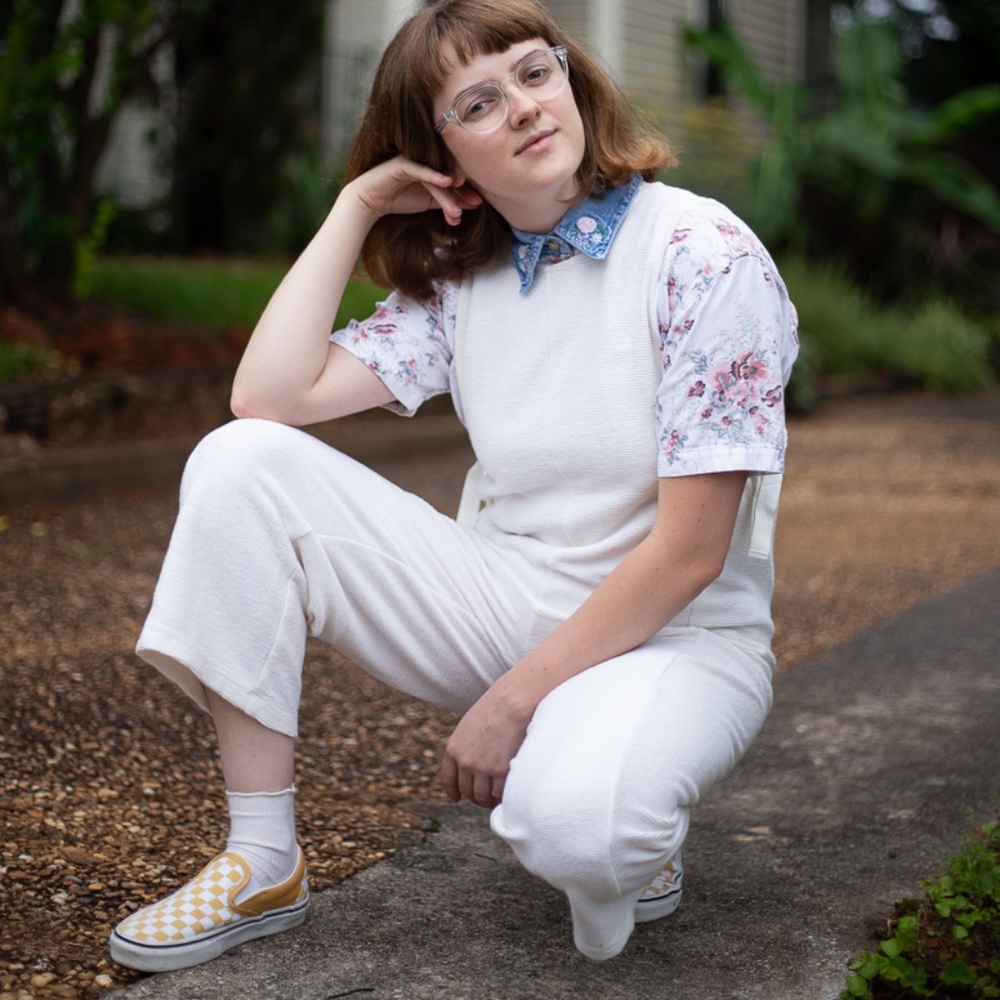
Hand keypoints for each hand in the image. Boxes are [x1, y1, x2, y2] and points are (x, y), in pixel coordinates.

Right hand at [347, 155, 482, 226]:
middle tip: (473, 205)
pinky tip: (447, 181)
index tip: (479, 202)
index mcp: (432, 167)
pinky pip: (420, 169)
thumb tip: (474, 203)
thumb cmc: (399, 199)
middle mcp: (424, 160)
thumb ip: (448, 201)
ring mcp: (413, 160)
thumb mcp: (429, 203)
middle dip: (461, 192)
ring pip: (436, 177)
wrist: (369, 203)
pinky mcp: (400, 164)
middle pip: (448, 175)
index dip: (467, 189)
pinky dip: (433, 175)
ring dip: (448, 195)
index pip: (453, 176)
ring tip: (456, 211)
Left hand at [440, 684, 530, 808]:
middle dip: (475, 796)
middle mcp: (465, 762)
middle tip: (485, 797)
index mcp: (454, 748)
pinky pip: (499, 794)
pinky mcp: (501, 772)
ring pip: (482, 796)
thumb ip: (466, 745)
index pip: (449, 778)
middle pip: (467, 790)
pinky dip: (502, 797)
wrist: (511, 702)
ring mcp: (483, 768)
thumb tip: (472, 761)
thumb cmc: (495, 708)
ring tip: (496, 798)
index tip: (457, 797)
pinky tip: (507, 794)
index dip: (453, 791)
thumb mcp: (469, 725)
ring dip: (489, 800)